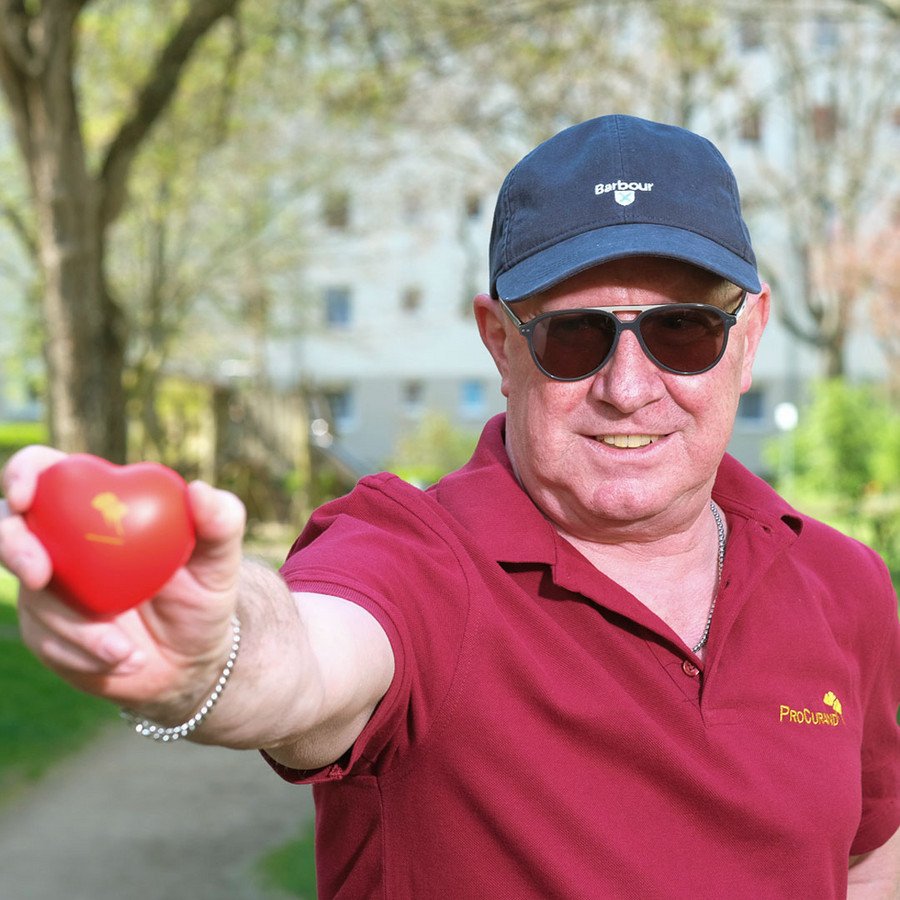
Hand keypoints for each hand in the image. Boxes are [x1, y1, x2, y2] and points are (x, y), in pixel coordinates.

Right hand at [0, 446, 246, 718]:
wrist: (192, 659)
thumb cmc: (205, 595)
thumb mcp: (221, 560)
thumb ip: (221, 521)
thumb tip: (199, 490)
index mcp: (99, 506)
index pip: (48, 472)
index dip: (25, 473)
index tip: (27, 495)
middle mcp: (64, 542)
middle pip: (9, 528)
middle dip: (15, 547)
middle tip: (42, 574)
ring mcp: (49, 588)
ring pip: (33, 598)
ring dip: (78, 628)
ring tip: (128, 651)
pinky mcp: (46, 631)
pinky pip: (47, 641)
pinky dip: (85, 654)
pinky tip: (125, 661)